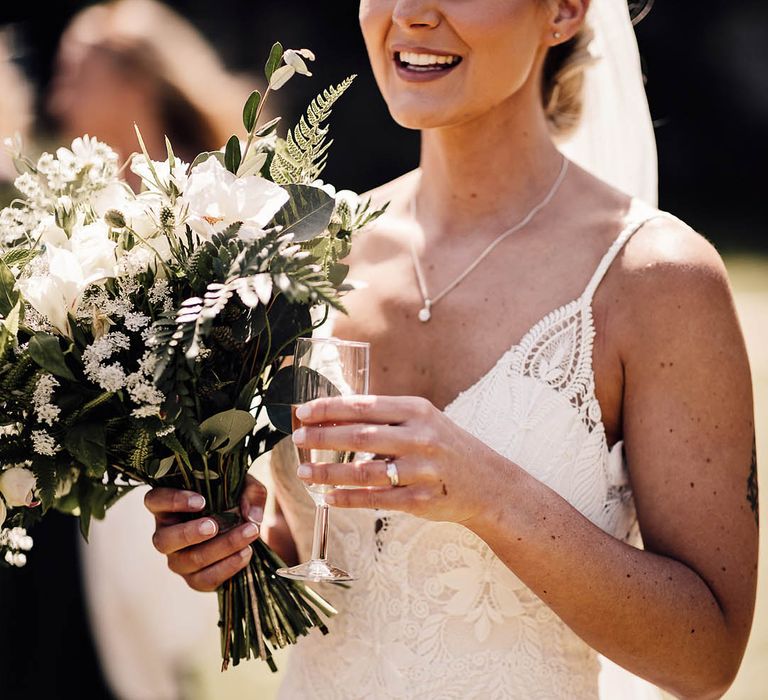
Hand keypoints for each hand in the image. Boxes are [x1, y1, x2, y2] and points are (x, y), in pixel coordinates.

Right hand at [143, 474, 266, 591]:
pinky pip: (205, 579)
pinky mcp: (194, 579)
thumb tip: (250, 515)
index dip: (173, 501)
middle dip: (189, 533)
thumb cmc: (236, 500)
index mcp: (168, 506)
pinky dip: (227, 567)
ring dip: (220, 548)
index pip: (155, 500)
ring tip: (247, 534)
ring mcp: (178, 560)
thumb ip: (251, 493)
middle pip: (164, 539)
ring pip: (188, 560)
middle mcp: (167, 534)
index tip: (201, 501)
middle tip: (213, 526)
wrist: (246, 530)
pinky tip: (246, 552)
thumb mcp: (247, 488)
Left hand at [292, 395, 497, 523]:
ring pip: (364, 472)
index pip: (364, 406)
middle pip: (361, 436)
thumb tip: (332, 415)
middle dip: (323, 438)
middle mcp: (420, 438)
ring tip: (304, 473)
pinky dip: (349, 499)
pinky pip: (376, 500)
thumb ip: (384, 416)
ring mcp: (421, 471)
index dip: (330, 409)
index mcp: (417, 411)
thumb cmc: (444, 445)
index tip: (304, 412)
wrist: (487, 482)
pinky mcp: (421, 500)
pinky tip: (329, 498)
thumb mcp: (422, 420)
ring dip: (329, 474)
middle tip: (297, 439)